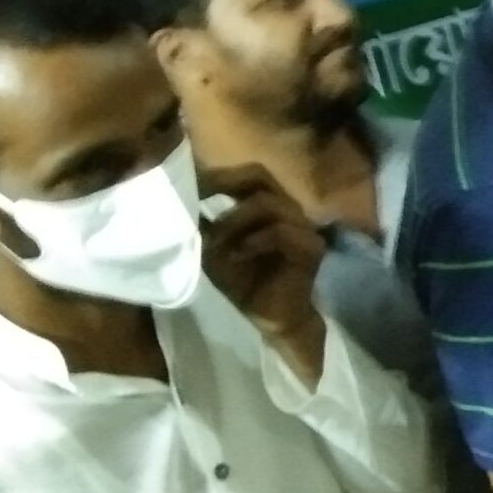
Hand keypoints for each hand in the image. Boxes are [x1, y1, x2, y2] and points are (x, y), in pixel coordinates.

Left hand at [197, 163, 327, 340]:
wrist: (271, 318)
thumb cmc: (244, 283)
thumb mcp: (214, 249)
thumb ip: (205, 224)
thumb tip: (181, 198)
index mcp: (269, 206)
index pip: (251, 175)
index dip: (221, 174)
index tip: (192, 181)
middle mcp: (289, 209)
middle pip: (261, 178)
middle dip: (227, 188)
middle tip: (200, 202)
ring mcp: (303, 227)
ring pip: (268, 203)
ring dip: (236, 220)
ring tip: (216, 241)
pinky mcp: (311, 248)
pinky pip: (281, 232)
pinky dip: (255, 240)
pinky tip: (239, 254)